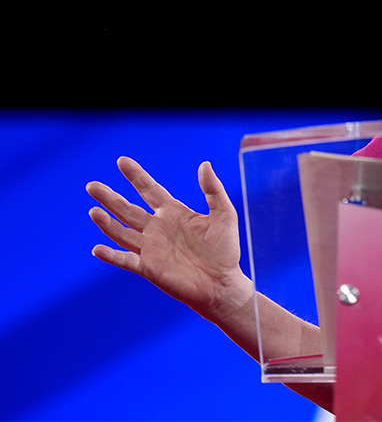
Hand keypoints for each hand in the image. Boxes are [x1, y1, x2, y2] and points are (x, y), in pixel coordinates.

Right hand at [87, 157, 252, 320]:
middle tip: (91, 186)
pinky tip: (97, 249)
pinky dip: (111, 255)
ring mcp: (151, 248)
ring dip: (107, 222)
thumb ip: (213, 190)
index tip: (121, 161)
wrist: (222, 283)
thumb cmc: (226, 249)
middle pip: (127, 209)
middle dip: (110, 197)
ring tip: (93, 210)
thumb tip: (204, 164)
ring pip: (122, 232)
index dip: (136, 176)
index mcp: (174, 213)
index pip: (149, 189)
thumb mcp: (224, 214)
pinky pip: (125, 260)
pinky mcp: (149, 268)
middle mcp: (157, 228)